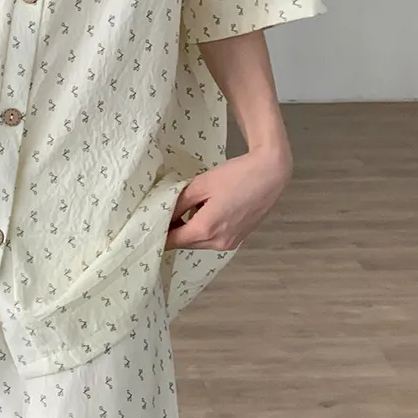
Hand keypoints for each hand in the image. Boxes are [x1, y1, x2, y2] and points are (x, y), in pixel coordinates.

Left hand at [164, 143, 292, 251]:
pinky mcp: (238, 239)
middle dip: (174, 230)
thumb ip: (178, 203)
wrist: (269, 174)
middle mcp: (217, 243)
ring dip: (189, 229)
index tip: (147, 225)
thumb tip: (162, 215)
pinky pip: (212, 238)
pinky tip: (205, 210)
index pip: (172, 241)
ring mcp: (229, 243)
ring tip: (186, 207)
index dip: (158, 233)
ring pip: (199, 242)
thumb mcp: (200, 185)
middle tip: (164, 212)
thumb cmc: (235, 176)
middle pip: (185, 243)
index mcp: (205, 230)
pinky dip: (204, 229)